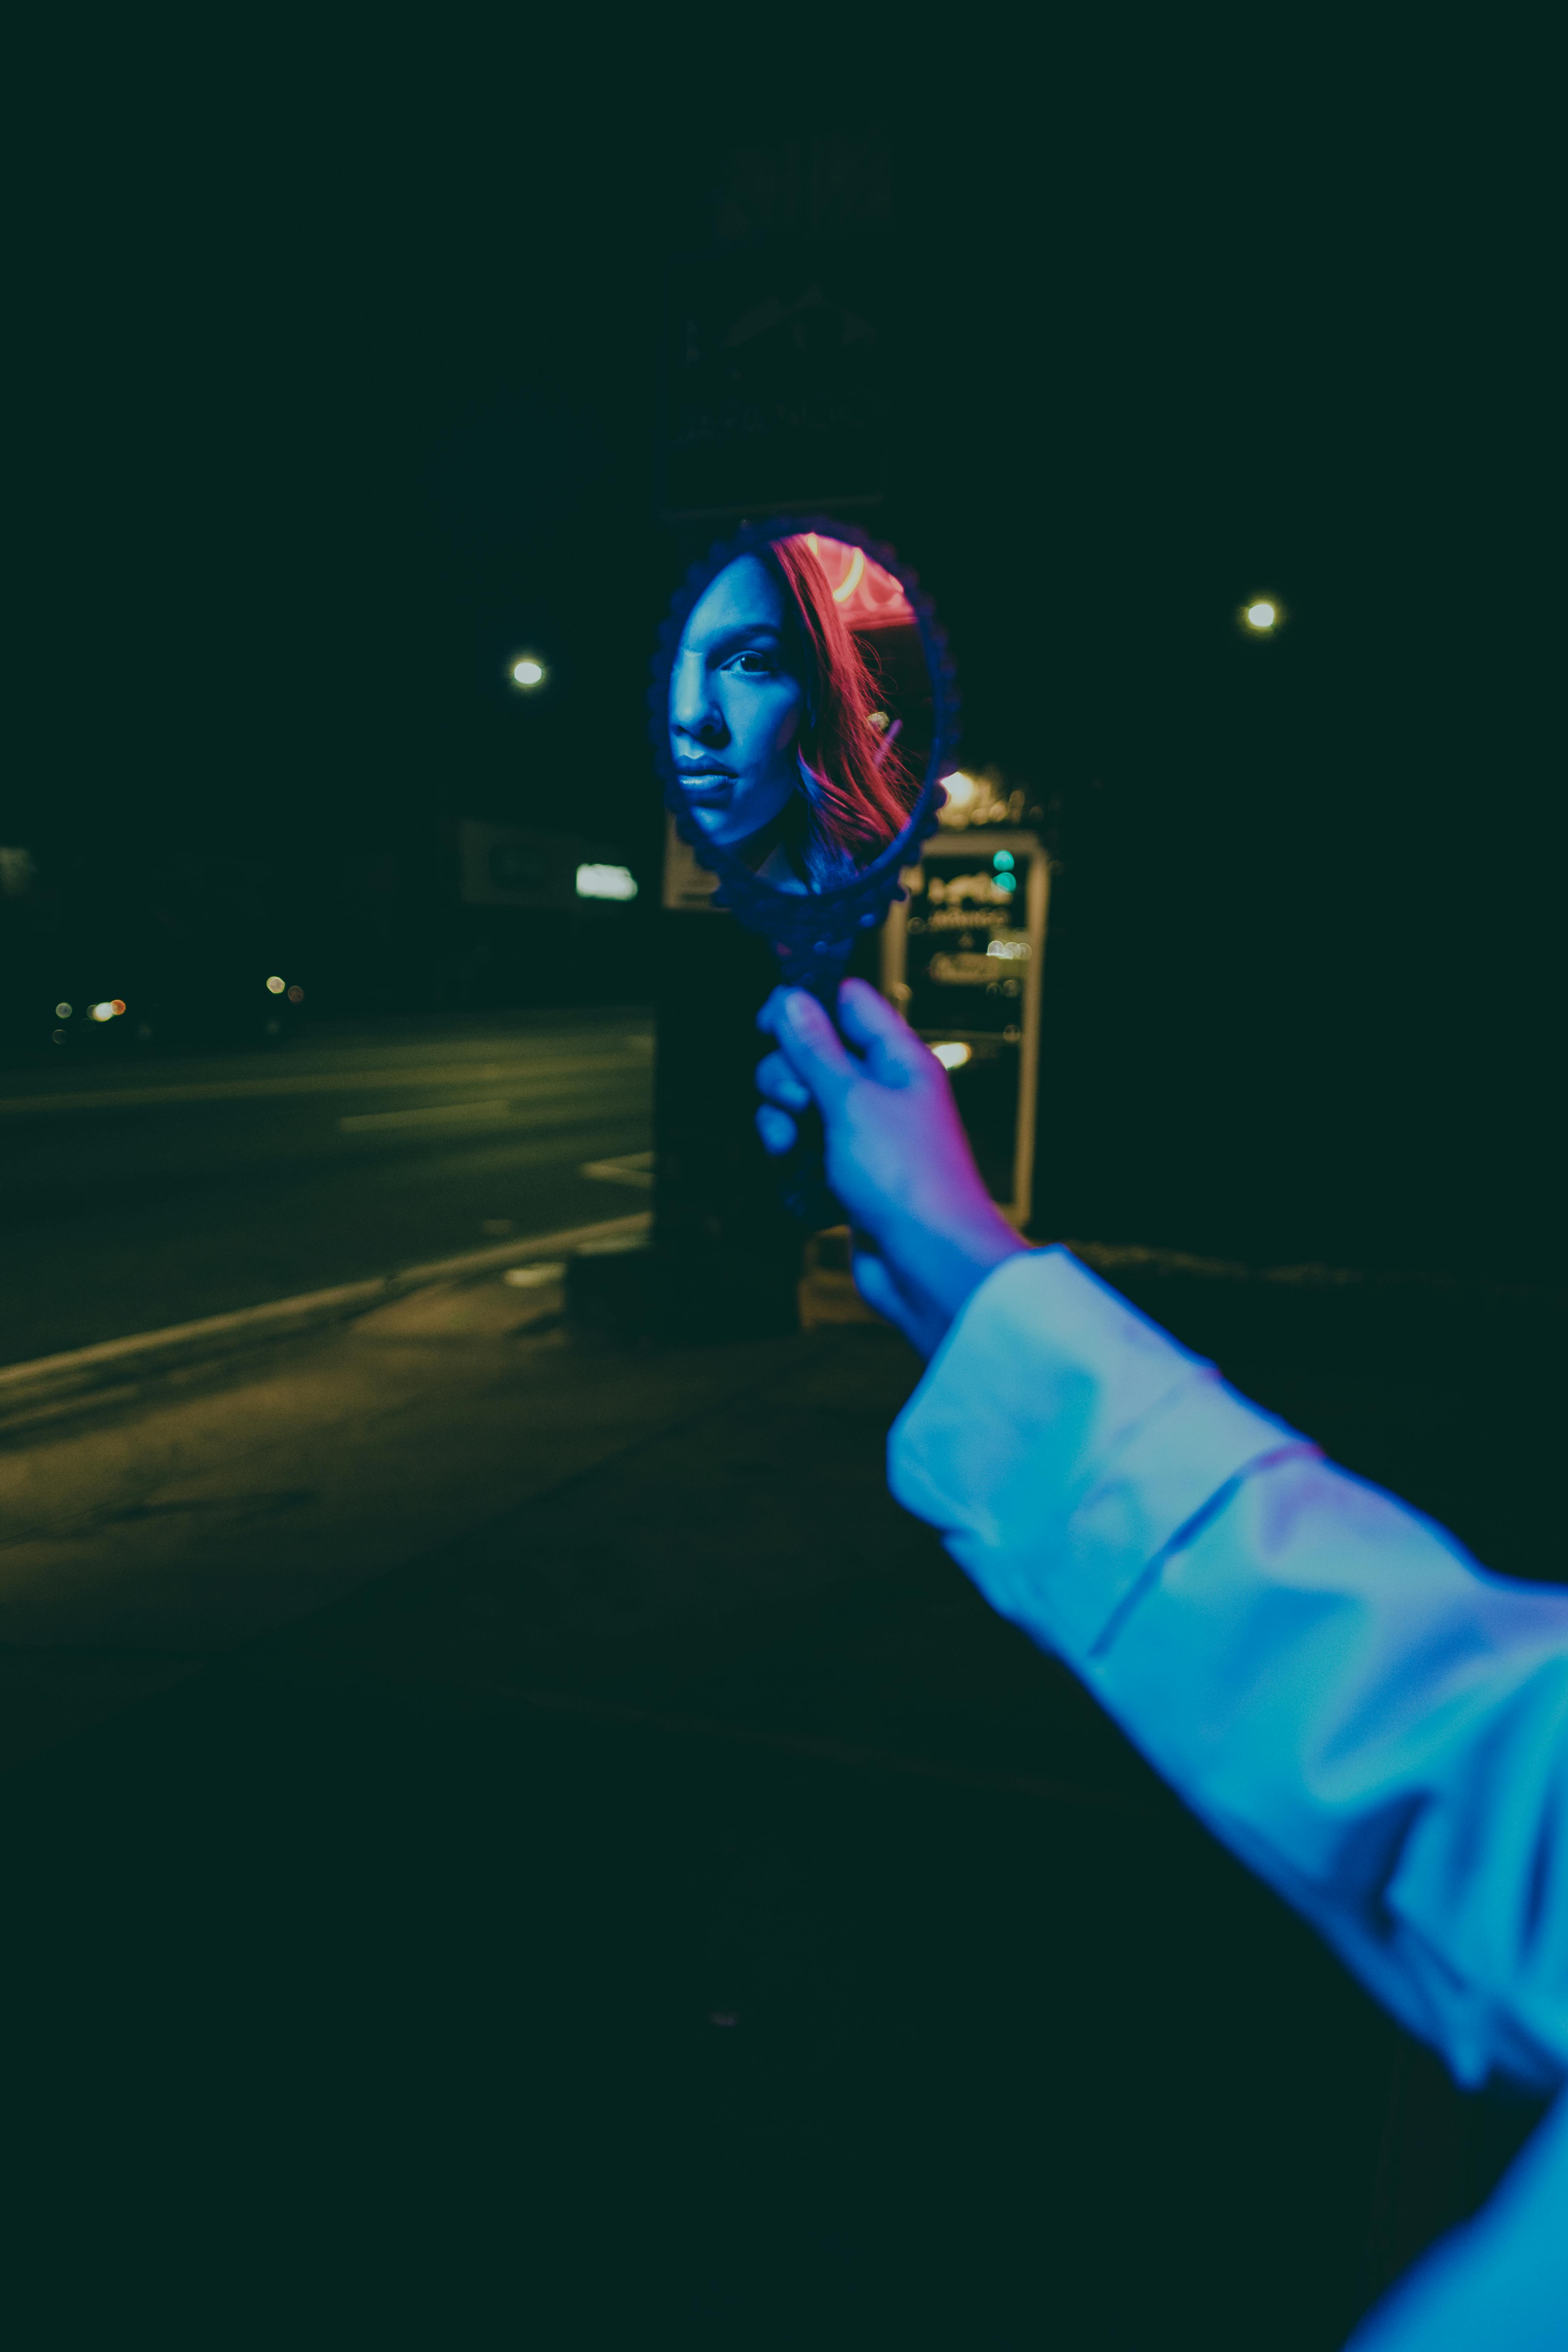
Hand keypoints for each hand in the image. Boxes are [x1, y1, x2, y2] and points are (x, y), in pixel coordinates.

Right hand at [756, 979, 1028, 1355]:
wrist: (928, 1263)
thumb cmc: (907, 1178)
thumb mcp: (853, 1100)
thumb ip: (817, 1049)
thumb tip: (791, 999)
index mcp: (899, 1060)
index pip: (849, 1003)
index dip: (806, 1004)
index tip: (768, 1022)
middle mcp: (883, 1092)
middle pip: (814, 1053)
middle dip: (786, 1071)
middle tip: (795, 1101)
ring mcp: (865, 1135)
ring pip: (802, 1104)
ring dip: (780, 1117)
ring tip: (786, 1144)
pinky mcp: (847, 1174)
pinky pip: (805, 1149)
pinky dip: (791, 1156)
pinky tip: (790, 1169)